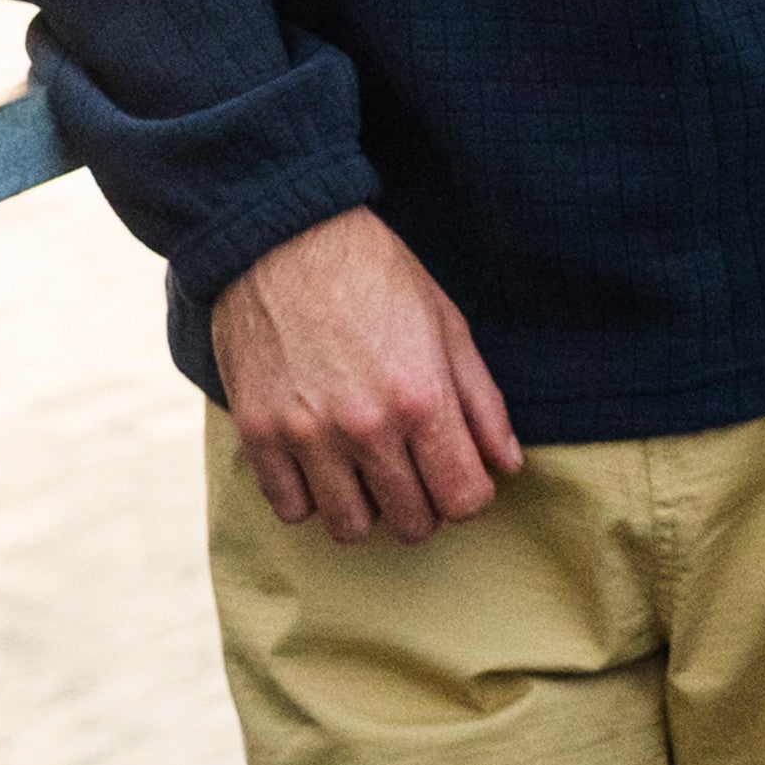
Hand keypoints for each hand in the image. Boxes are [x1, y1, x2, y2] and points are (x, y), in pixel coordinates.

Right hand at [211, 206, 522, 545]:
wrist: (282, 236)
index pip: (464, 501)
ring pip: (349, 528)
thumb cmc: (376, 275)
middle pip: (411, 523)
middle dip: (423, 506)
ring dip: (367, 509)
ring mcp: (306, 434)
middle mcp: (366, 426)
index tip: (458, 473)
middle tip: (414, 472)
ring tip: (366, 472)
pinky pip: (290, 508)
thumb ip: (482, 402)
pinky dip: (310, 498)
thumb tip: (507, 466)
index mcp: (423, 399)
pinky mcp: (257, 432)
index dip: (470, 495)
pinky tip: (320, 465)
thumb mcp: (447, 326)